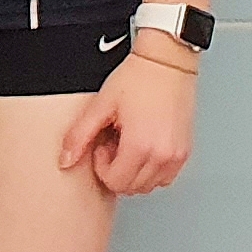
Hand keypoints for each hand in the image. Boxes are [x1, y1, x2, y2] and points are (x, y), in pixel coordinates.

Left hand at [57, 39, 195, 195]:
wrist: (167, 63)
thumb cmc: (138, 78)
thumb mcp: (100, 106)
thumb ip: (79, 136)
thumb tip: (65, 160)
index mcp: (140, 146)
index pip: (115, 183)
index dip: (102, 166)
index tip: (103, 144)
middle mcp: (162, 155)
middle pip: (132, 188)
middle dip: (117, 170)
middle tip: (114, 142)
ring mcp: (177, 156)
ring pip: (149, 186)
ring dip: (134, 171)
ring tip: (129, 141)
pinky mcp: (185, 152)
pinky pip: (165, 177)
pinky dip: (151, 169)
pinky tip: (144, 145)